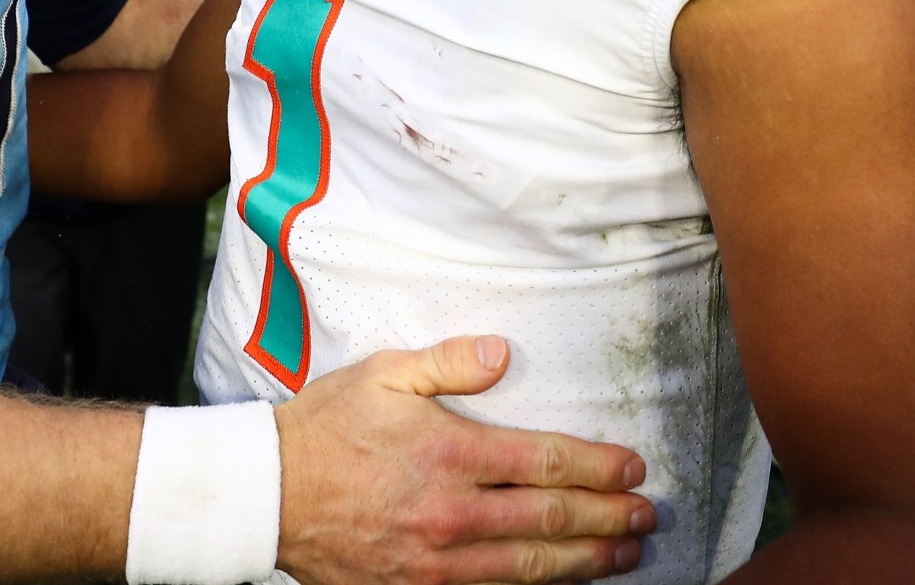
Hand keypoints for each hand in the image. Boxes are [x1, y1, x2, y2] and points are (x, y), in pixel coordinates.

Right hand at [274, 335, 652, 584]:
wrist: (268, 494)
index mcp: (450, 452)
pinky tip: (559, 583)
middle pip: (552, 520)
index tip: (632, 468)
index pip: (546, 461)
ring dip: (586, 562)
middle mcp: (452, 512)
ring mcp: (437, 561)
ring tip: (623, 556)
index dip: (598, 466)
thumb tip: (502, 353)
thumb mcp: (383, 373)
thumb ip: (449, 362)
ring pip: (531, 567)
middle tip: (646, 516)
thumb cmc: (327, 427)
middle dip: (608, 518)